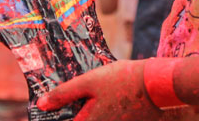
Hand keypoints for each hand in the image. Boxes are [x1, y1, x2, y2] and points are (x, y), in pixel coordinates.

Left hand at [37, 60, 161, 120]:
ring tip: (94, 91)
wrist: (158, 85)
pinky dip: (103, 109)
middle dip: (75, 108)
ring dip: (89, 108)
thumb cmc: (122, 81)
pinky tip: (108, 94)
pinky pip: (108, 117)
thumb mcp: (90, 82)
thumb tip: (41, 105)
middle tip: (69, 95)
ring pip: (95, 117)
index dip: (56, 114)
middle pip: (81, 119)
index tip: (49, 105)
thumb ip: (65, 93)